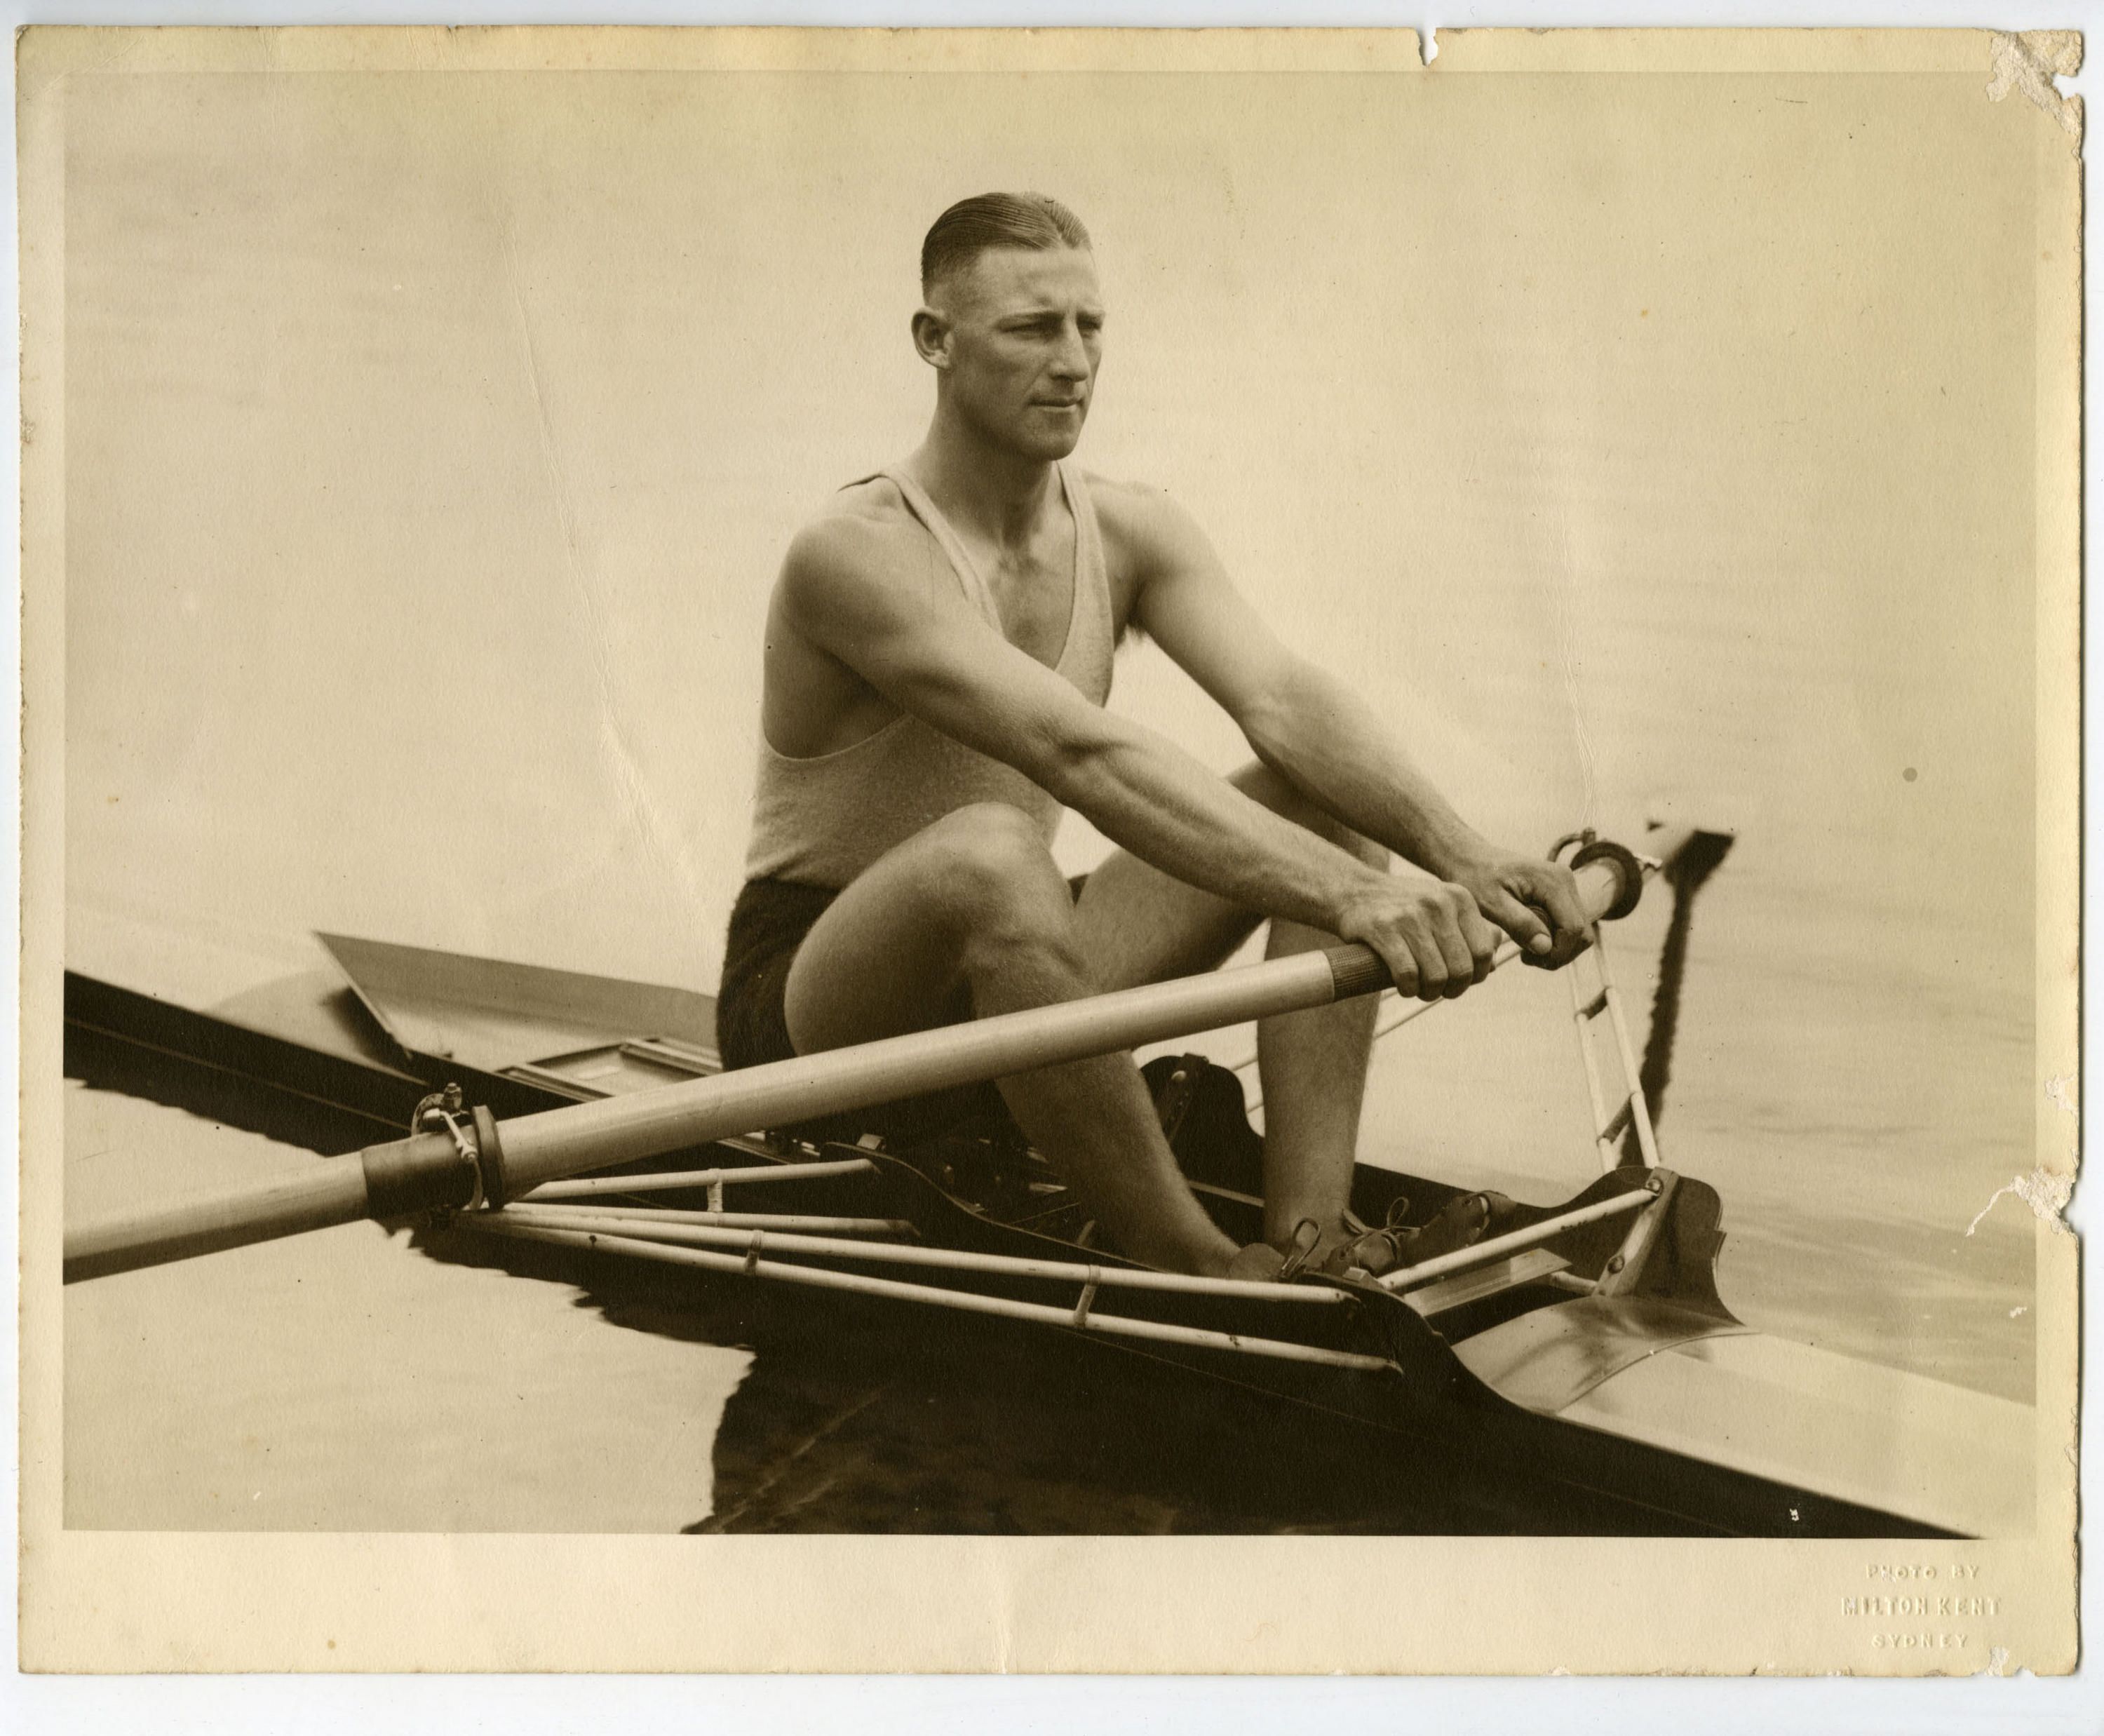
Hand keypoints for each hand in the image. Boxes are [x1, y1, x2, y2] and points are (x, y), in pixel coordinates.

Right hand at [1338, 875, 1502, 1002]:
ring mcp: (1411, 915)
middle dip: (1452, 989)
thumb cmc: (1402, 906)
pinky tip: (1404, 986)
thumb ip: (1468, 929)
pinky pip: (1407, 975)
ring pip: (1436, 975)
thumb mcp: (1441, 906)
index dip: (1476, 976)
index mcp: (1459, 898)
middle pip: (1462, 968)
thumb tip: (1494, 959)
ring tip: (1420, 989)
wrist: (1354, 890)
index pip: (1484, 951)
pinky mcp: (1383, 929)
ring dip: (1429, 993)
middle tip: (1439, 991)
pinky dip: (1408, 989)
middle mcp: (1439, 903)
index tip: (1461, 982)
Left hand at [1451, 851, 1592, 969]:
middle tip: (1527, 958)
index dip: (1557, 952)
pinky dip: (1555, 939)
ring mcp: (1566, 886)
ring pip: (1579, 932)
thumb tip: (1546, 947)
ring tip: (1527, 951)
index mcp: (1553, 882)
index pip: (1573, 929)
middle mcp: (1566, 881)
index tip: (1527, 959)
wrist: (1470, 859)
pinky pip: (1569, 925)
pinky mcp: (1560, 894)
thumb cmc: (1475, 877)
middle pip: (1582, 933)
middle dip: (1559, 953)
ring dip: (1558, 948)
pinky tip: (1530, 939)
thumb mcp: (1490, 903)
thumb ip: (1519, 924)